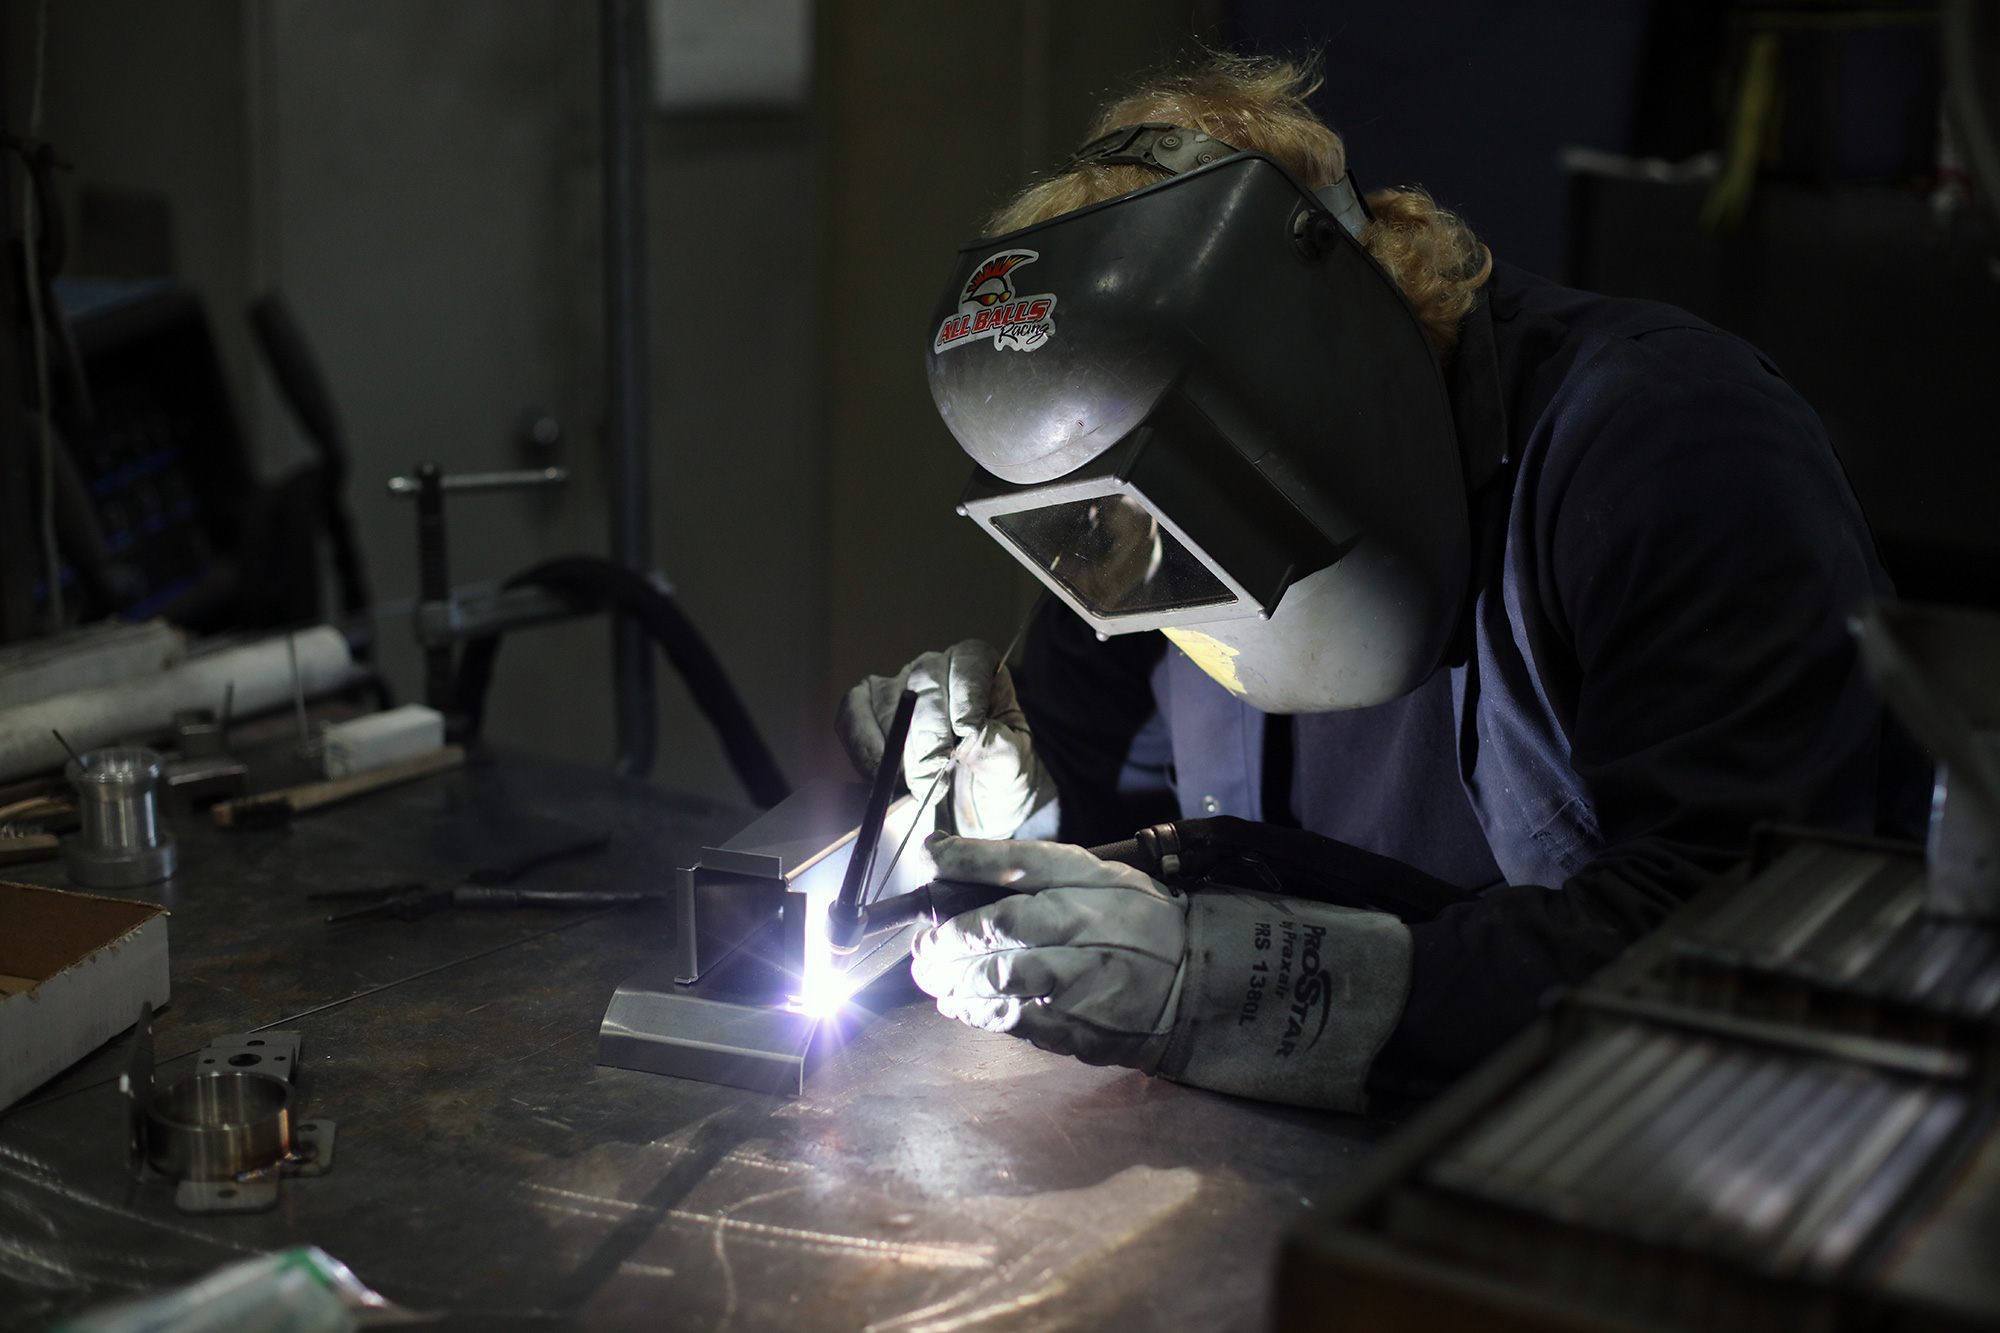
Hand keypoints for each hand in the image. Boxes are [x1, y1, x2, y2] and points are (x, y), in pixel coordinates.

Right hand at [836, 640, 1056, 838]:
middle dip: (927, 735)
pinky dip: (862, 746)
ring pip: (886, 700)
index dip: (966, 694)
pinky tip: (881, 774)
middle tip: (930, 778)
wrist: (975, 804)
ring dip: (895, 747)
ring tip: (913, 786)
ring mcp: (897, 688)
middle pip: (924, 684)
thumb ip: (998, 750)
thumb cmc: (998, 777)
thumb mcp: (1012, 768)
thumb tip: (970, 737)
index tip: (966, 733)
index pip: (969, 663)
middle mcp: (936, 670)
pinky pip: (853, 714)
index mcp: (981, 672)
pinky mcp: (867, 710)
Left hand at [909, 834, 1186, 1067]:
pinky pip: (1017, 1023)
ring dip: (955, 981)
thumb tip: (945, 851)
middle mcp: (1085, 933)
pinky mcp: (1080, 1030)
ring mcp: (1083, 986)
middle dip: (948, 939)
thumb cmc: (1136, 920)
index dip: (965, 862)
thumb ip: (1023, 864)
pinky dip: (979, 1014)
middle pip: (1000, 929)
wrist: (1196, 982)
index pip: (1017, 868)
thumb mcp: (1093, 874)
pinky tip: (961, 1006)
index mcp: (1088, 888)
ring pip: (1001, 982)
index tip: (930, 860)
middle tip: (924, 947)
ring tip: (935, 978)